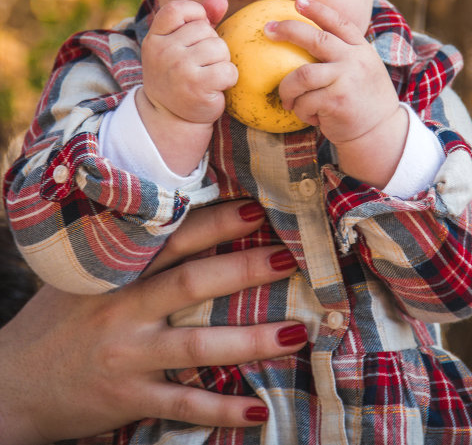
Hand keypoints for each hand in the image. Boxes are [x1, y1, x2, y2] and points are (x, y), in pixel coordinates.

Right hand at [0, 201, 305, 444]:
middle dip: (244, 269)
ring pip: (197, 347)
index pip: (172, 238)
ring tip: (296, 333)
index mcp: (115, 272)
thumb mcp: (81, 277)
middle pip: (192, 282)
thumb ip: (125, 254)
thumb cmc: (55, 321)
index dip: (214, 221)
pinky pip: (183, 406)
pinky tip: (259, 410)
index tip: (256, 208)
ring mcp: (128, 356)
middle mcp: (123, 309)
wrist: (11, 384)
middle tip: (289, 259)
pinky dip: (222, 410)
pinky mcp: (128, 398)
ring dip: (251, 340)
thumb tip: (178, 219)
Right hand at [138, 0, 237, 172]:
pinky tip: (216, 87)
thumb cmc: (179, 75)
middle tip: (199, 64)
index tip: (197, 31)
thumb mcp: (180, 45)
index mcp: (155, 38)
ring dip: (221, 62)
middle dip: (211, 45)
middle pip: (206, 30)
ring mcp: (179, 68)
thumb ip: (199, 19)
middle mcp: (164, 51)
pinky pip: (228, 70)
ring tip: (208, 75)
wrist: (171, 117)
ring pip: (220, 48)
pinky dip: (229, 79)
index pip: (178, 9)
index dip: (195, 14)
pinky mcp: (198, 87)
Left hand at [266, 0, 407, 186]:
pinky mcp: (337, 101)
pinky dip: (301, 110)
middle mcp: (355, 60)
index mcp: (361, 49)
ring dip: (287, 88)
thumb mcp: (360, 71)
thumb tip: (306, 41)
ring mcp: (346, 80)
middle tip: (267, 30)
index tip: (298, 1)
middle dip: (288, 31)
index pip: (339, 22)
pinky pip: (305, 102)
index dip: (317, 9)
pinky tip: (310, 116)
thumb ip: (342, 56)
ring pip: (301, 75)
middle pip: (316, 39)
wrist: (380, 132)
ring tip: (287, 99)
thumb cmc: (362, 101)